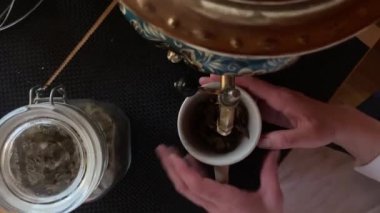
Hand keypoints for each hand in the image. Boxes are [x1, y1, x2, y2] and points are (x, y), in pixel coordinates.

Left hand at [156, 145, 282, 212]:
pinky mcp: (210, 207)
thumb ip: (270, 172)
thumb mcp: (272, 197)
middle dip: (171, 168)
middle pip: (185, 187)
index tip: (176, 156)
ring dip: (175, 172)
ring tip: (169, 154)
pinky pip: (193, 192)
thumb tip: (272, 150)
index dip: (185, 171)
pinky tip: (186, 165)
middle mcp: (213, 206)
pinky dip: (186, 176)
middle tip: (162, 149)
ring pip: (186, 190)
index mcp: (227, 201)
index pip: (199, 187)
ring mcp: (209, 208)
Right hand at [200, 75, 379, 164]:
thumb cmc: (322, 127)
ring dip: (228, 91)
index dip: (233, 81)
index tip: (214, 79)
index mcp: (280, 97)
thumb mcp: (305, 136)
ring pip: (247, 92)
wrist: (335, 122)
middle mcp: (274, 95)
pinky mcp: (273, 107)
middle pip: (245, 85)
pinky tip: (227, 107)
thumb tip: (258, 142)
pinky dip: (238, 101)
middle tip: (203, 85)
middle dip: (224, 83)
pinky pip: (252, 102)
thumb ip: (283, 139)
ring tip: (209, 93)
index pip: (253, 84)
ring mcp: (273, 100)